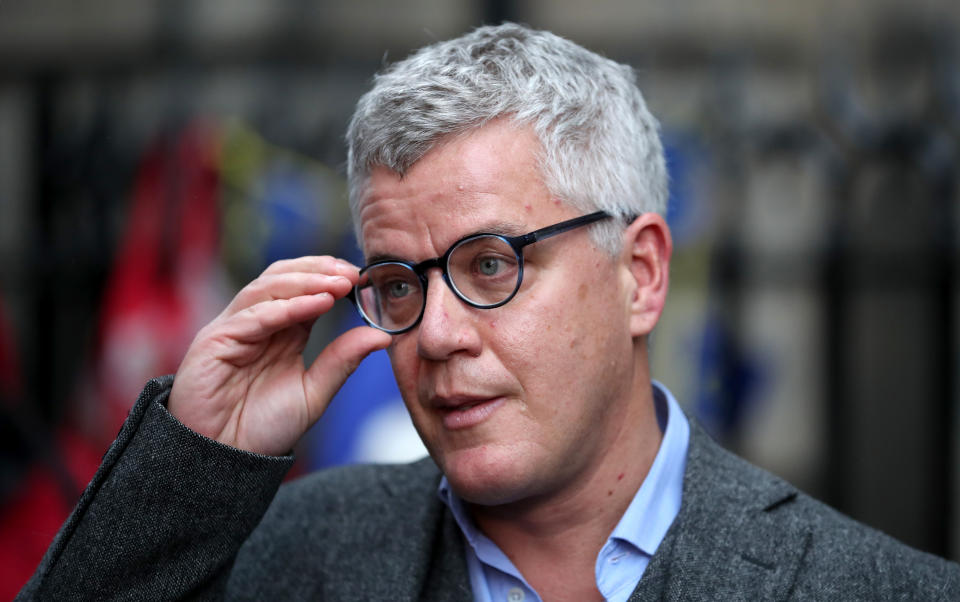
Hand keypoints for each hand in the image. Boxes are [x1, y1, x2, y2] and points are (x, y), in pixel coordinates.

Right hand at [167, 256, 392, 455]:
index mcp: (280, 329)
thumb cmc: (265, 427)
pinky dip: (286, 307)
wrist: (228, 460)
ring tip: (338, 284)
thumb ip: (343, 360)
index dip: (330, 276)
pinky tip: (316, 303)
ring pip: (266, 288)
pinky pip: (253, 316)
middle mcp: (255, 322)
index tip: (361, 277)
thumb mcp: (314, 392)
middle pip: (282, 277)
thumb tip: (382, 335)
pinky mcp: (215, 341)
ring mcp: (233, 328)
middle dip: (318, 270)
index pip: (303, 287)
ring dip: (305, 282)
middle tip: (351, 274)